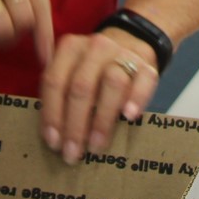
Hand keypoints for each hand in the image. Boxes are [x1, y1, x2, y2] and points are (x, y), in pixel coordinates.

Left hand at [38, 29, 160, 165]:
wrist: (129, 46)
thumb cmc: (93, 71)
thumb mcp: (71, 71)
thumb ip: (59, 93)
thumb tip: (51, 136)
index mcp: (69, 48)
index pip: (55, 81)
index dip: (52, 114)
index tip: (53, 142)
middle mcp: (95, 47)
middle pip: (82, 86)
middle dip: (75, 124)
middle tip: (72, 152)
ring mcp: (123, 54)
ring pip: (112, 83)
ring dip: (102, 119)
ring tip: (96, 145)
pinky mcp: (146, 65)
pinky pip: (144, 81)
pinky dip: (136, 99)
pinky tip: (129, 117)